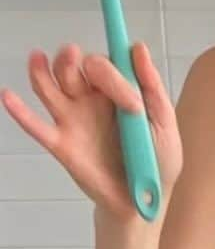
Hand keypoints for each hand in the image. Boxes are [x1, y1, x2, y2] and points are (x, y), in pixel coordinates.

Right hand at [0, 43, 182, 221]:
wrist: (144, 201)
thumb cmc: (157, 161)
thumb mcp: (164, 123)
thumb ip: (152, 87)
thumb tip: (137, 47)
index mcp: (117, 91)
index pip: (105, 65)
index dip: (113, 75)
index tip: (132, 104)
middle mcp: (91, 100)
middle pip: (73, 68)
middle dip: (72, 61)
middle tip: (81, 63)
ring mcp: (73, 121)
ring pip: (50, 88)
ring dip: (42, 71)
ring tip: (38, 58)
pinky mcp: (61, 145)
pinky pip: (37, 127)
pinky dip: (20, 112)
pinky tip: (8, 96)